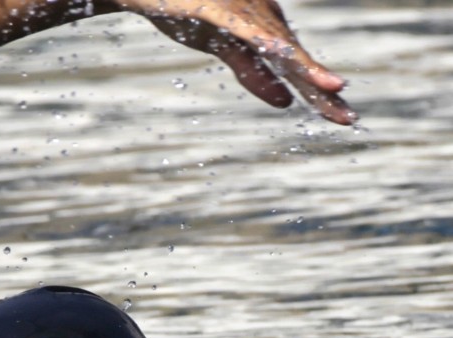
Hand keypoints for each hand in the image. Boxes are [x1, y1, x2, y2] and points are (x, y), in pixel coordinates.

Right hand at [111, 0, 354, 124]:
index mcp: (269, 34)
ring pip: (279, 46)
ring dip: (304, 67)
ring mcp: (244, 15)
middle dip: (322, 90)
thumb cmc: (196, 9)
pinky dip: (262, 40)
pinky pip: (243, 27)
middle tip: (347, 120)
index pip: (299, 70)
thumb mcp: (228, 48)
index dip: (322, 94)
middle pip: (296, 62)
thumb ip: (255, 74)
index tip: (346, 119)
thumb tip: (286, 102)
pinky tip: (277, 51)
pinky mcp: (218, 10)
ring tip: (332, 88)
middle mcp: (265, 23)